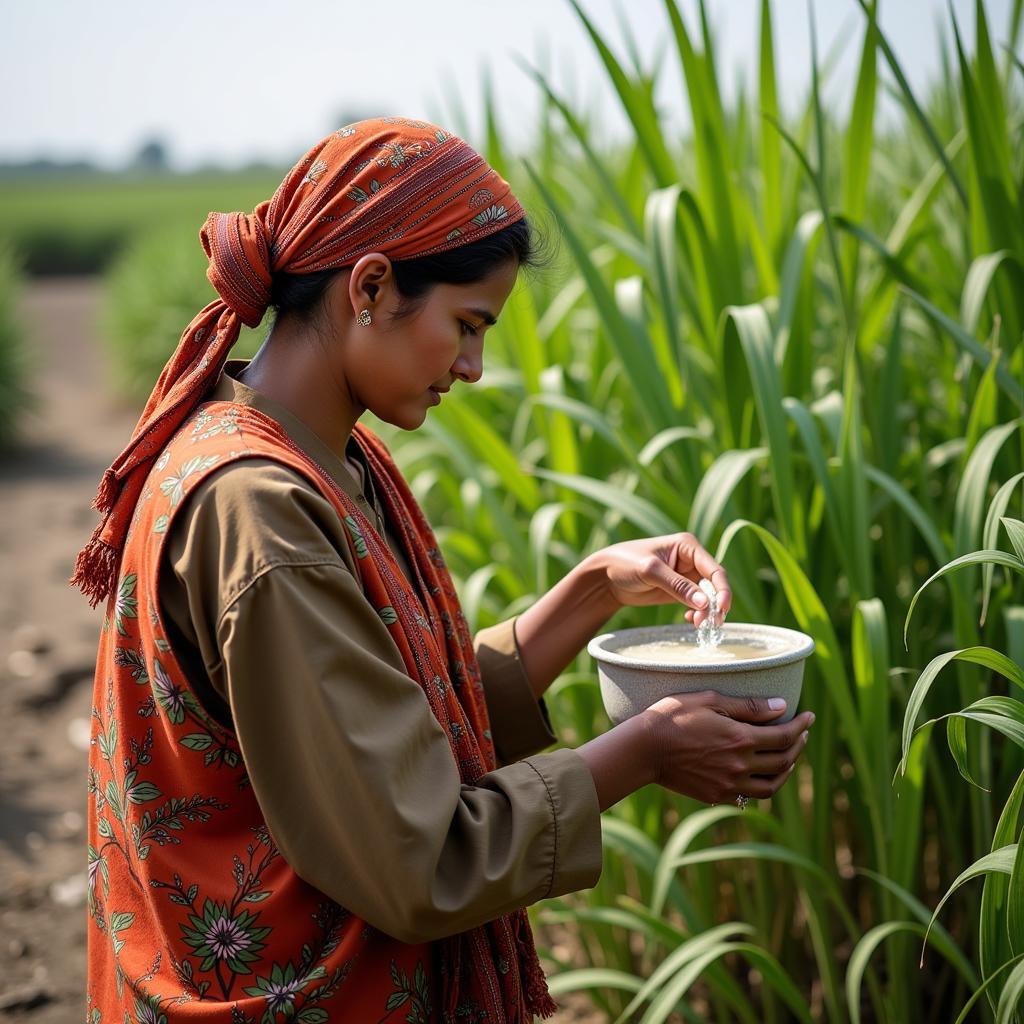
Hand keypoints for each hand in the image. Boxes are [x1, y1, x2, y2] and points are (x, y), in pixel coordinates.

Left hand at [592, 532, 731, 626]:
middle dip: (715, 604)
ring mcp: (686, 576)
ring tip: (698, 625)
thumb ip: (677, 586)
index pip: (714, 569)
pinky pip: (696, 604)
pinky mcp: (679, 591)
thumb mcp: (650, 571)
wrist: (605, 577)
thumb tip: (705, 603)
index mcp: (687, 546)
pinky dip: (697, 613)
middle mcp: (691, 560)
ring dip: (707, 612)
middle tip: (711, 624)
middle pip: (714, 585)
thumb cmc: (624, 564)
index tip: (721, 609)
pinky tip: (689, 620)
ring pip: (707, 597)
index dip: (722, 590)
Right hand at [640, 691, 813, 803]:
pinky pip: (749, 796)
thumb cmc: (673, 717)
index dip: (801, 726)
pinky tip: (760, 774)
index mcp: (741, 739)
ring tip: (788, 757)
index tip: (809, 716)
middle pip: (783, 761)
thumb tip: (781, 706)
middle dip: (798, 745)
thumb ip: (748, 706)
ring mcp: (729, 784)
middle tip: (801, 733)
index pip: (784, 736)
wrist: (643, 749)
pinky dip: (762, 785)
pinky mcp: (716, 795)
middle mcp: (740, 765)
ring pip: (771, 785)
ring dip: (786, 770)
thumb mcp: (710, 700)